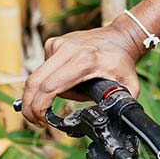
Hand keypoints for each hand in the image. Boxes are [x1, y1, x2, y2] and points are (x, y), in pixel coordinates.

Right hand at [18, 19, 147, 127]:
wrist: (121, 36)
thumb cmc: (123, 62)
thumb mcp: (129, 87)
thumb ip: (120, 105)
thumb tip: (109, 122)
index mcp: (84, 61)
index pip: (50, 87)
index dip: (40, 108)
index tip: (42, 121)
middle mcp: (68, 49)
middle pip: (34, 82)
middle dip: (30, 105)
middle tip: (36, 120)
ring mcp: (58, 44)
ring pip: (38, 76)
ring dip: (43, 92)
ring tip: (71, 93)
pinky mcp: (54, 42)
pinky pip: (44, 67)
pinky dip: (50, 79)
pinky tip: (68, 78)